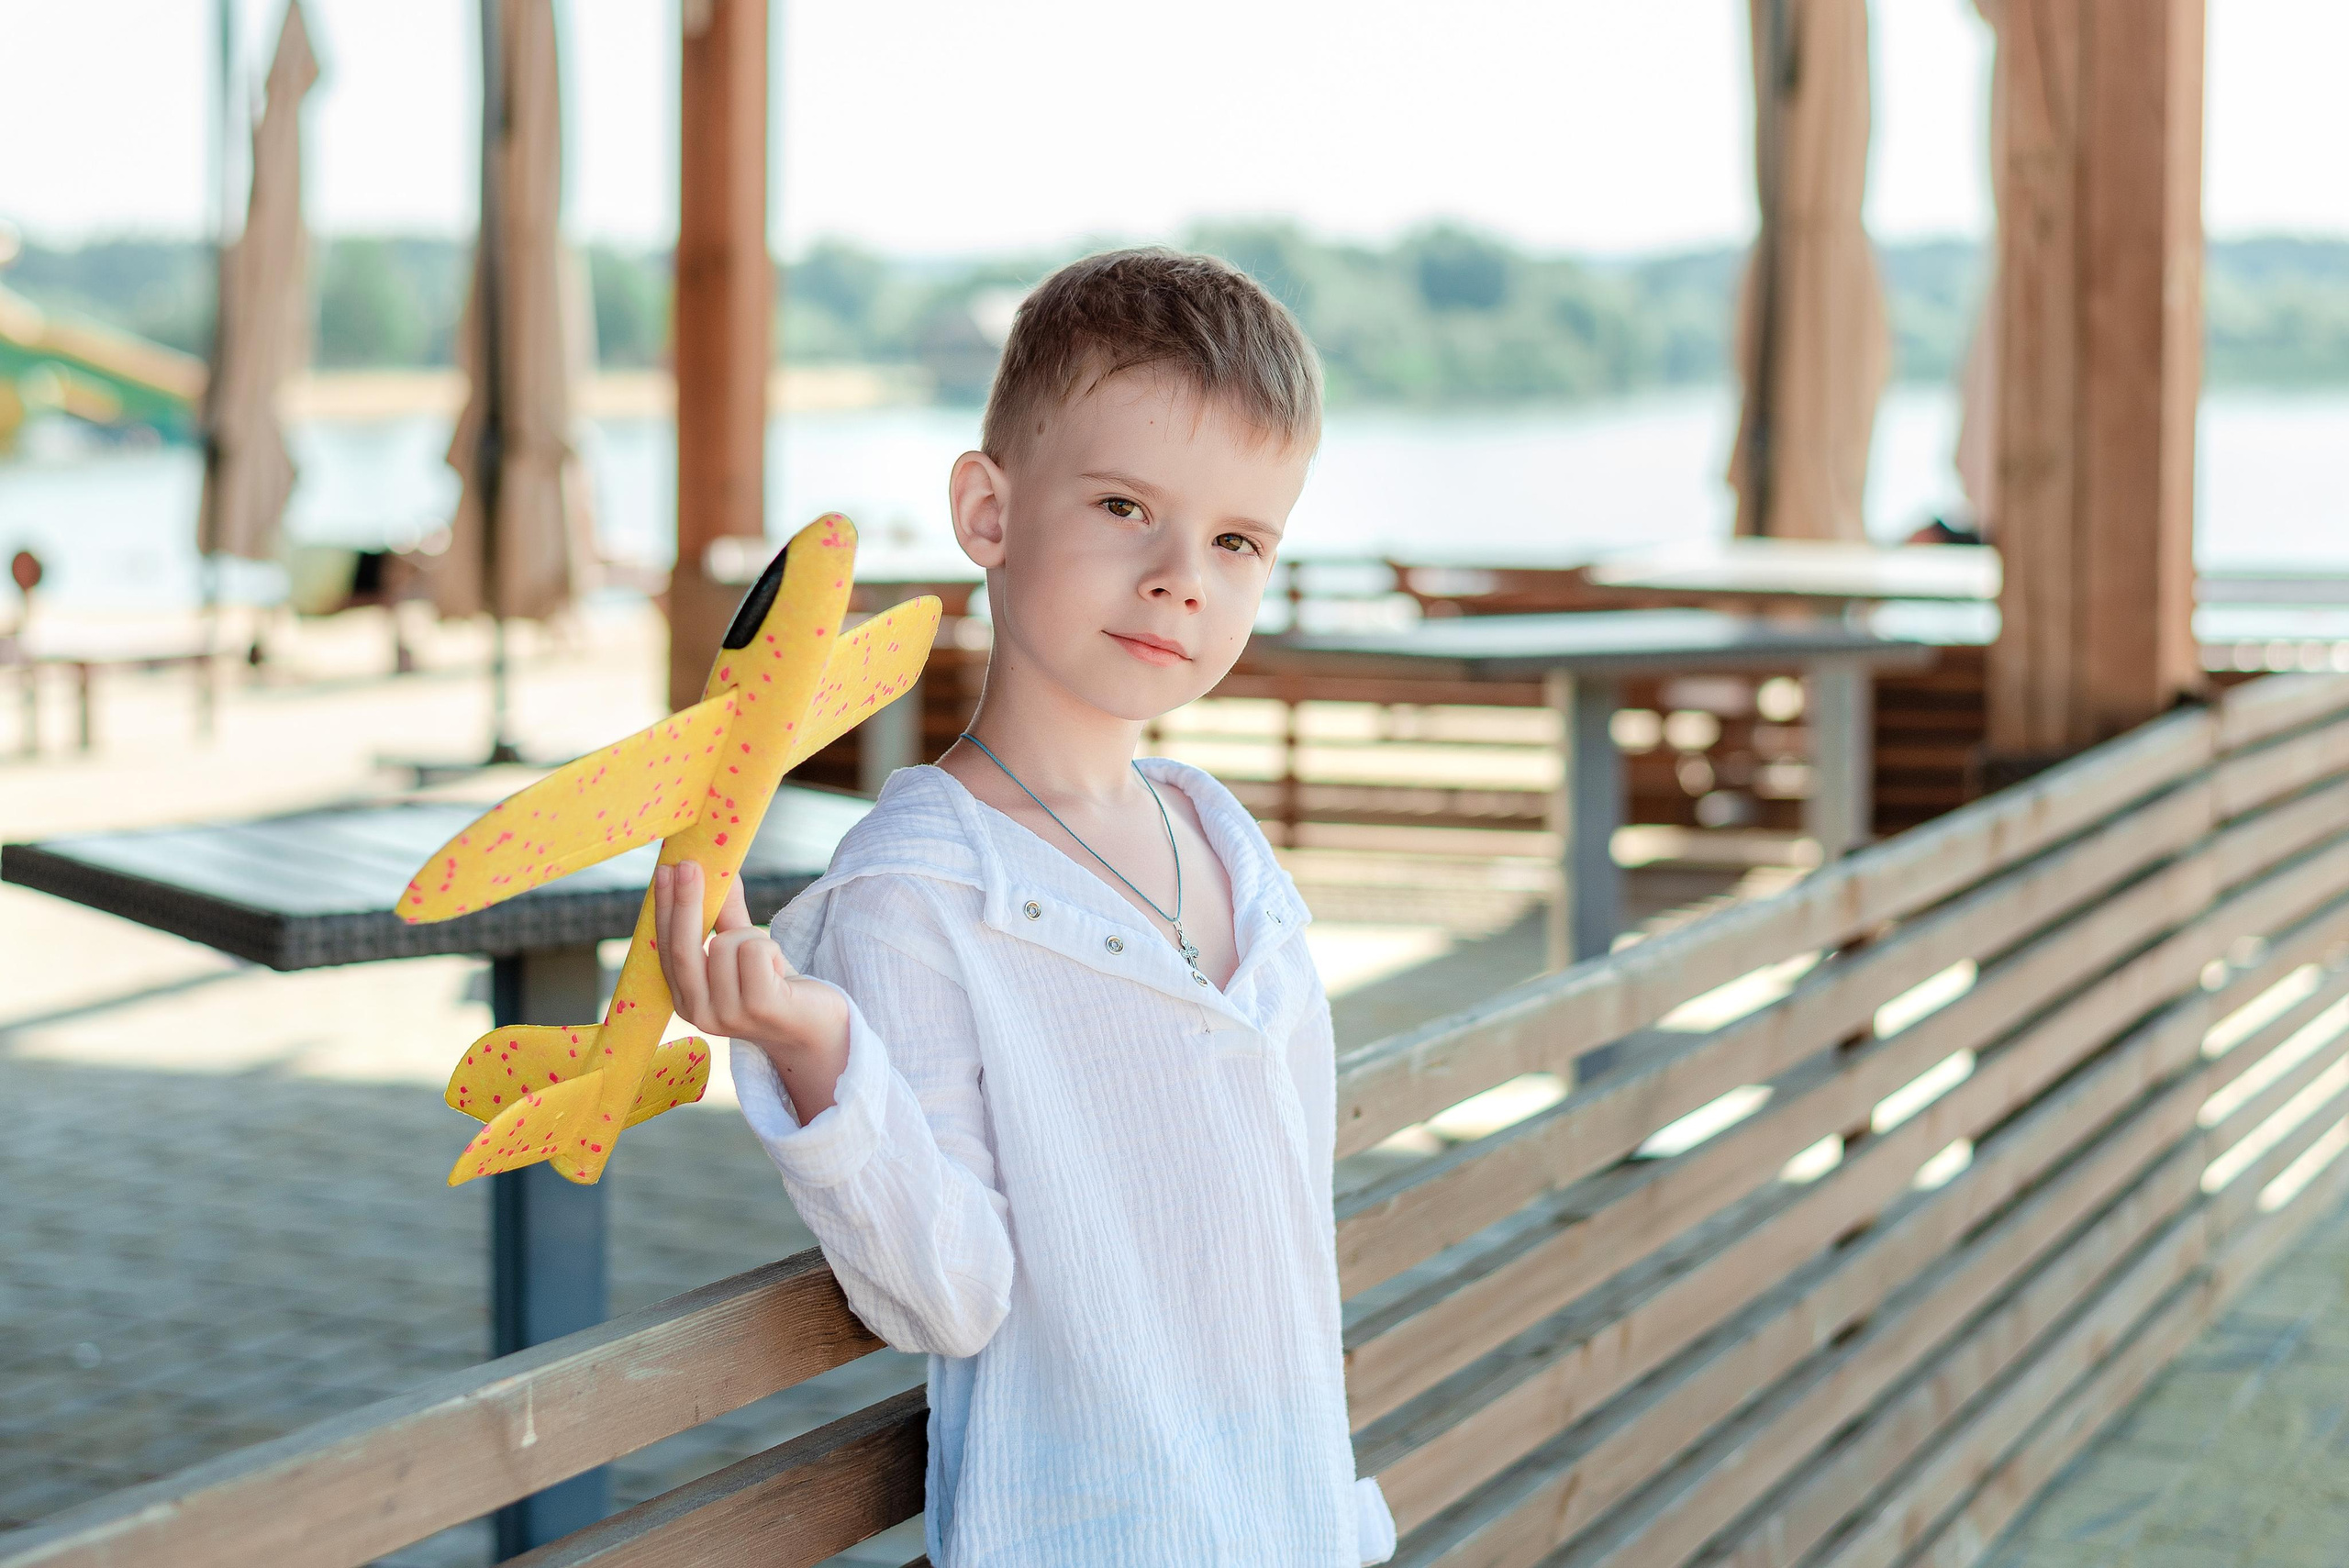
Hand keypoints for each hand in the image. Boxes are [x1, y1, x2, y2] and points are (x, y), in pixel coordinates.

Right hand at [654, 860, 850, 1116]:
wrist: (817, 1030)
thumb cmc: (775, 987)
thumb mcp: (744, 948)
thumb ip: (725, 916)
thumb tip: (716, 869)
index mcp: (686, 1001)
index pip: (665, 948)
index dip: (664, 908)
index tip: (666, 869)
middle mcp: (699, 1014)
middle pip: (683, 947)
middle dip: (685, 901)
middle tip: (691, 863)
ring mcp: (728, 1015)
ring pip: (726, 944)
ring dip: (753, 937)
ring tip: (769, 959)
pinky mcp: (760, 1009)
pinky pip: (755, 950)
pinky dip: (771, 948)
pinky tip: (781, 971)